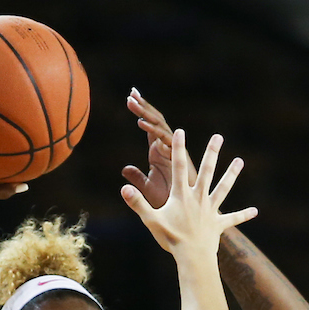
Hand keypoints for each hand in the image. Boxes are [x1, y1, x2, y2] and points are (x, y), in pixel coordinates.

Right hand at [120, 129, 256, 256]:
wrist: (193, 257)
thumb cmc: (171, 239)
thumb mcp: (151, 220)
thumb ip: (138, 203)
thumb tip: (124, 187)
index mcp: (182, 196)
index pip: (179, 167)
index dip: (178, 148)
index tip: (180, 131)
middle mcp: (199, 199)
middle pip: (207, 171)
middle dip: (212, 153)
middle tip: (218, 136)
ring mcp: (211, 211)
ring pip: (223, 189)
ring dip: (231, 174)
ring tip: (240, 161)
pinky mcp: (219, 225)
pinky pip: (233, 219)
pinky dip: (243, 215)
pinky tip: (255, 211)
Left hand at [121, 88, 194, 207]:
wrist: (184, 217)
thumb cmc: (168, 203)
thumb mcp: (148, 189)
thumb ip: (137, 178)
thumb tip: (124, 169)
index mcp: (159, 152)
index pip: (149, 127)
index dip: (140, 112)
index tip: (130, 98)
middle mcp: (166, 149)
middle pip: (155, 122)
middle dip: (143, 107)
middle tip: (131, 92)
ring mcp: (173, 153)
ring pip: (160, 129)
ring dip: (146, 115)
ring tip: (133, 102)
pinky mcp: (178, 160)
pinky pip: (164, 143)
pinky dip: (153, 133)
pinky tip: (141, 125)